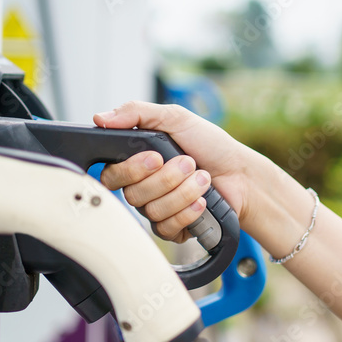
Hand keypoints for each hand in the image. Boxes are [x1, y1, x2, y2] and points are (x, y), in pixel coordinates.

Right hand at [94, 101, 252, 242]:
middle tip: (188, 162)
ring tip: (203, 177)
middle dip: (165, 178)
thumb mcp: (176, 118)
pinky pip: (166, 228)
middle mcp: (143, 187)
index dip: (130, 170)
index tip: (155, 157)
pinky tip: (202, 200)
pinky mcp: (172, 228)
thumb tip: (100, 118)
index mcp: (138, 161)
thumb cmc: (210, 145)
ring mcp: (156, 209)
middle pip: (131, 194)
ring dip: (183, 192)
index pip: (111, 174)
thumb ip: (137, 113)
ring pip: (151, 211)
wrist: (241, 173)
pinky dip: (187, 211)